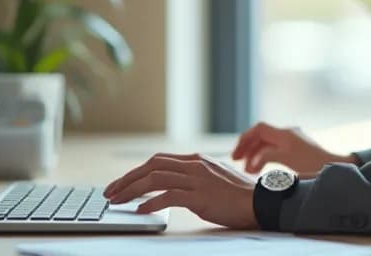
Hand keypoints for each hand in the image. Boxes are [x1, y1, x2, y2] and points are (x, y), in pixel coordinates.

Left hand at [103, 152, 258, 228]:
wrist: (259, 202)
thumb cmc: (238, 195)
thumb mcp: (213, 179)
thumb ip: (193, 179)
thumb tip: (170, 188)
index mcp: (197, 160)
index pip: (158, 160)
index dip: (136, 171)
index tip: (121, 183)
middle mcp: (195, 165)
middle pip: (151, 166)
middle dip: (127, 179)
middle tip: (110, 192)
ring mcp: (197, 179)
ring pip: (155, 179)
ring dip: (132, 190)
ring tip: (118, 201)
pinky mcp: (200, 196)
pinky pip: (168, 197)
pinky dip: (150, 203)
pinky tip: (140, 210)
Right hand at [231, 122, 355, 175]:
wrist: (335, 167)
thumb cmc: (313, 164)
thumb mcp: (286, 160)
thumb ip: (266, 157)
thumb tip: (252, 161)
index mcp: (285, 134)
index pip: (258, 129)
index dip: (245, 139)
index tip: (236, 154)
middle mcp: (289, 134)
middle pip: (261, 136)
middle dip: (247, 147)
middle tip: (237, 161)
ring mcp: (294, 141)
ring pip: (268, 144)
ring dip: (256, 154)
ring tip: (248, 169)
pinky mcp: (298, 149)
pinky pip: (276, 149)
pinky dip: (266, 156)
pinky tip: (263, 169)